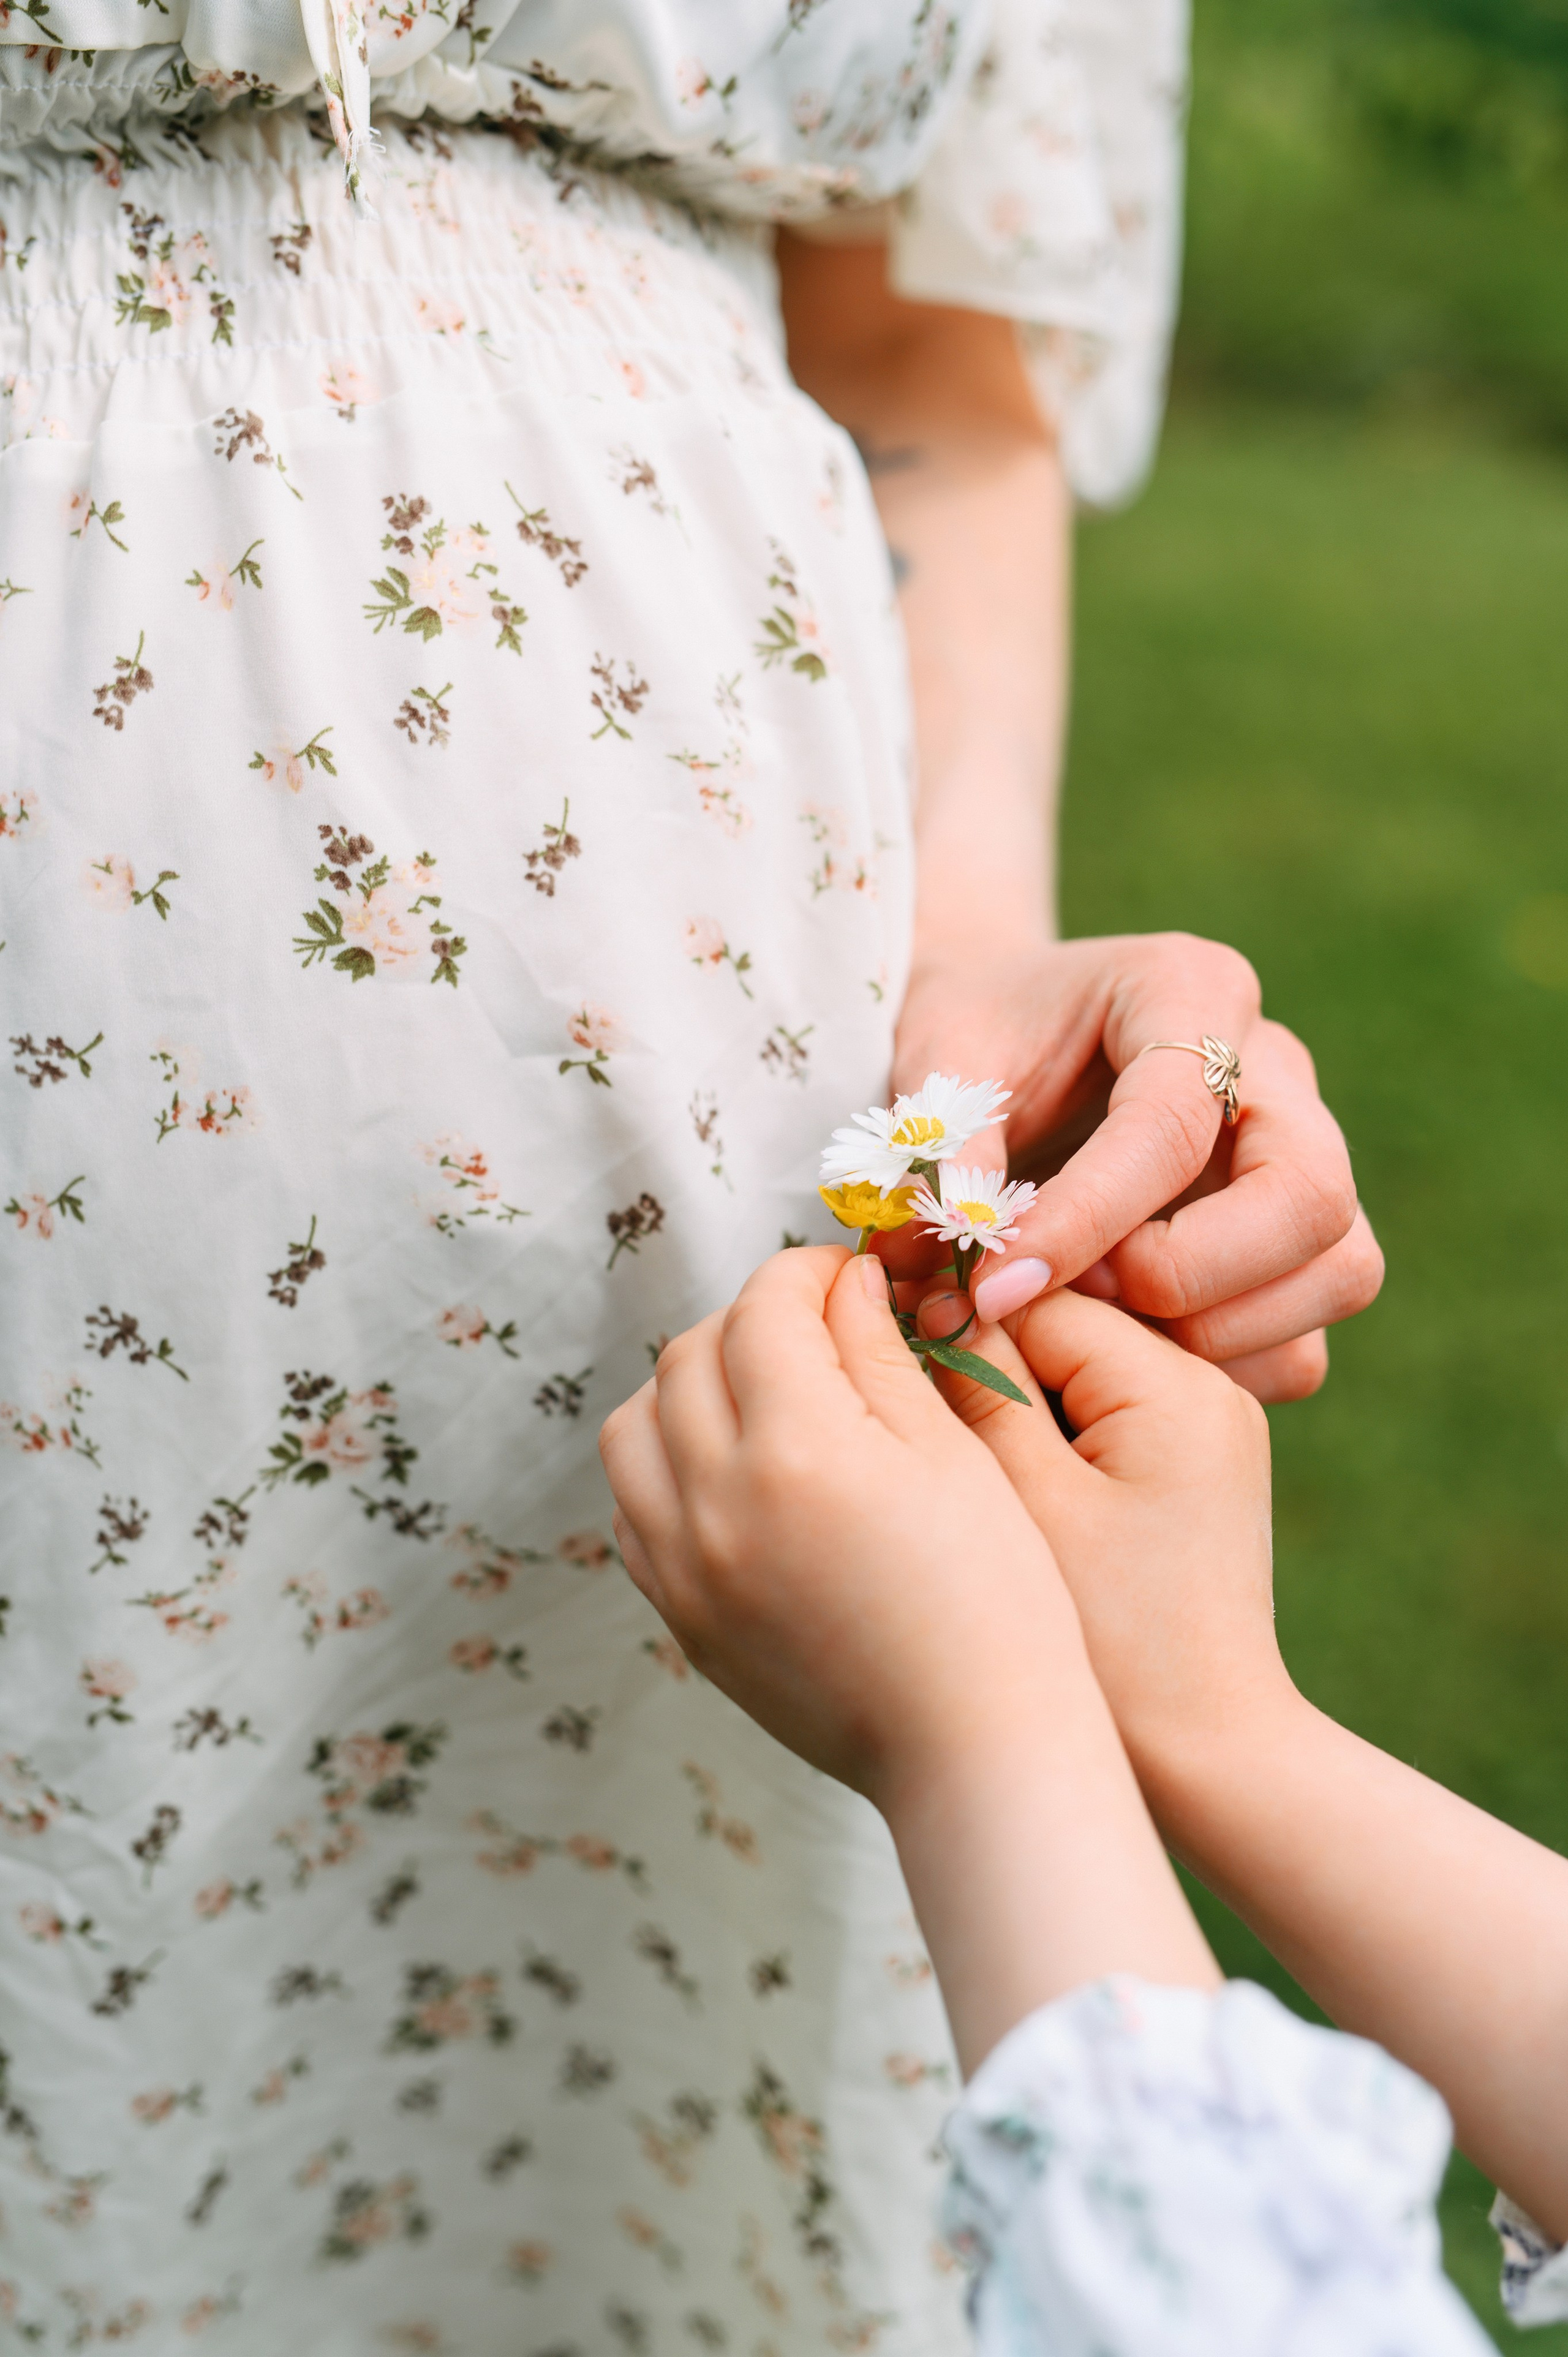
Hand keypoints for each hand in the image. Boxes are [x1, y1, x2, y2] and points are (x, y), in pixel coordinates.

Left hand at [598, 1245, 1078, 1805]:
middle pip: (688, 1357)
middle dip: (748, 1320)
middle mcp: (715, 1502)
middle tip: (814, 1326)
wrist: (973, 1750)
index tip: (846, 1276)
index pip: (764, 1310)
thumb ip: (880, 1355)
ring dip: (686, 1387)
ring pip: (635, 1428)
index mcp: (796, 1449)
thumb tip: (845, 1283)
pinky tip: (731, 1470)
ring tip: (760, 1393)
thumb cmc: (994, 1603)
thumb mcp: (950, 1456)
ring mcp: (684, 1567)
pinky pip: (632, 1510)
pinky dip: (664, 1466)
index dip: (807, 1273)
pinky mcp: (682, 1619)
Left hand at [892, 933, 1383, 1402]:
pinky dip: (1228, 1371)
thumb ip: (950, 1157)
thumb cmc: (979, 1039)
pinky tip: (1133, 1355)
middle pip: (1310, 1196)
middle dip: (1191, 1276)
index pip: (1172, 1124)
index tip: (1000, 1286)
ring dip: (1221, 1332)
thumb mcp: (941, 1065)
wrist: (1009, 1034)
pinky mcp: (1301, 1241)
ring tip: (1104, 1327)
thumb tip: (963, 1276)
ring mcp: (1307, 1156)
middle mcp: (1276, 1071)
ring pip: (1341, 1271)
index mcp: (1189, 989)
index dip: (1088, 1219)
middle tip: (1083, 1294)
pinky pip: (1310, 1338)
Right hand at [913, 1281, 1293, 1817]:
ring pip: (1066, 1376)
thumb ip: (978, 1391)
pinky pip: (1091, 1421)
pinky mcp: (1183, 1475)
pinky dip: (1037, 1442)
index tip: (871, 1356)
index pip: (1035, 1302)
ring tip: (941, 1455)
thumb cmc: (1120, 1649)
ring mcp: (1198, 1432)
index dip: (946, 1320)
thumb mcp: (1029, 1504)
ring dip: (1003, 1404)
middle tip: (902, 1414)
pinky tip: (991, 1486)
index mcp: (1174, 1383)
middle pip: (1054, 1331)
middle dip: (977, 1362)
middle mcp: (1203, 1388)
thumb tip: (920, 1300)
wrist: (1210, 1759)